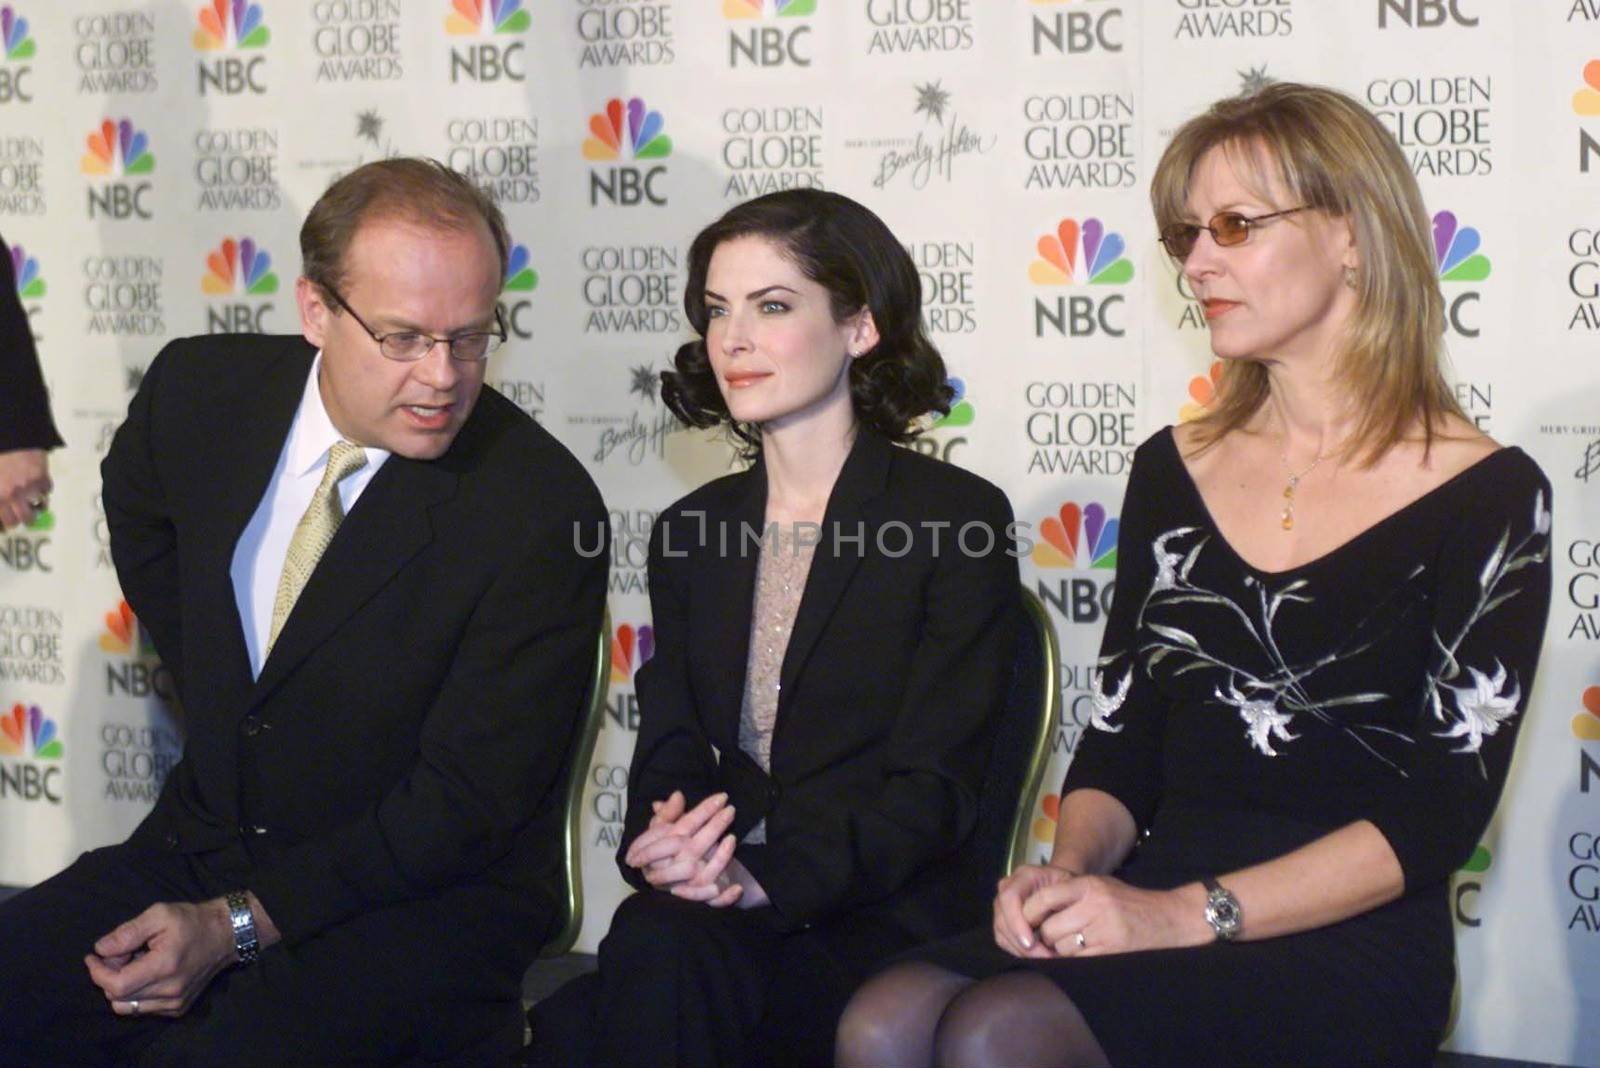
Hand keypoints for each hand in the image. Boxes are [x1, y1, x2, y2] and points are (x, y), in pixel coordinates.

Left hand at [0, 448, 49, 530]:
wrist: (10, 438)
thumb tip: (3, 507)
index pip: (4, 522)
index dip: (5, 525)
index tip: (7, 524)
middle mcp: (11, 496)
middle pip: (20, 521)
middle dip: (20, 518)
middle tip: (20, 513)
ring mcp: (28, 488)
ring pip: (38, 510)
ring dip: (35, 508)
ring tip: (33, 502)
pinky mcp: (41, 479)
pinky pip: (47, 492)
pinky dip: (44, 491)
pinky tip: (38, 485)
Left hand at [84, 899, 236, 1017]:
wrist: (226, 934)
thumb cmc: (192, 920)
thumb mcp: (159, 914)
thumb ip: (127, 932)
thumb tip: (100, 950)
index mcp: (164, 967)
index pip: (116, 985)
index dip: (97, 973)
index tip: (93, 956)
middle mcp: (170, 991)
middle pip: (118, 998)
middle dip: (108, 976)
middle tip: (118, 954)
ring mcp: (175, 1003)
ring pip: (128, 1007)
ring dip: (121, 988)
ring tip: (132, 964)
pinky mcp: (178, 1008)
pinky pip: (143, 1008)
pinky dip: (136, 994)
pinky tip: (146, 974)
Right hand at [625, 792, 739, 899]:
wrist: (659, 884)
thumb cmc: (663, 852)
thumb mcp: (661, 830)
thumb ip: (667, 814)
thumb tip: (678, 795)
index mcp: (662, 850)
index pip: (682, 827)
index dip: (702, 811)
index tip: (721, 797)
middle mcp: (675, 868)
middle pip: (693, 848)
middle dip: (713, 827)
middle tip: (731, 810)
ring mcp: (688, 886)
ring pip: (703, 875)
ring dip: (720, 858)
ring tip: (733, 838)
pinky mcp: (701, 901)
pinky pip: (712, 903)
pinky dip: (724, 898)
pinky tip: (737, 888)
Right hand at [992, 863, 1074, 957]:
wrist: (1064, 884)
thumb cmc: (1070, 886)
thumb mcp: (1071, 887)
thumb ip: (1059, 901)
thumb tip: (1048, 929)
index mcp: (1024, 876)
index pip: (1009, 898)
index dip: (1016, 922)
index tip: (1031, 944)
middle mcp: (1008, 887)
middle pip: (1001, 919)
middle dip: (1019, 943)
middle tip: (1042, 958)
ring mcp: (1002, 903)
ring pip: (1000, 931)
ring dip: (1019, 950)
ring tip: (1043, 959)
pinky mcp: (1003, 919)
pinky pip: (1003, 939)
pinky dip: (1018, 951)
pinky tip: (1035, 956)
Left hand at [1025, 875, 1211, 957]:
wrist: (1169, 918)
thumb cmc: (1128, 902)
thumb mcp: (1100, 886)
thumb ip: (1070, 893)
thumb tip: (1031, 908)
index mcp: (1089, 885)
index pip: (1045, 898)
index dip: (1029, 913)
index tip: (1027, 922)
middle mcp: (1095, 905)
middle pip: (1050, 929)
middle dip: (1046, 938)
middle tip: (1050, 939)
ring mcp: (1104, 929)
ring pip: (1062, 948)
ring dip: (1061, 951)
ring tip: (1074, 945)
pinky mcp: (1112, 950)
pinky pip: (1079, 960)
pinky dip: (1076, 961)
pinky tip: (1086, 953)